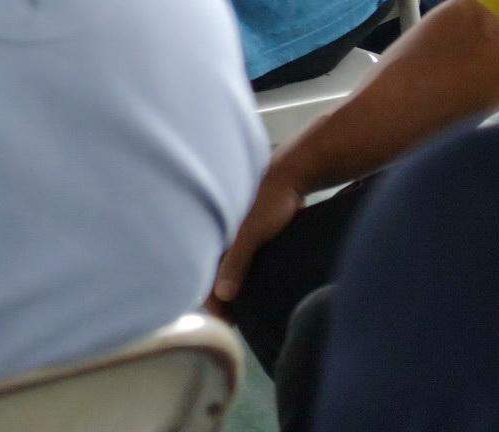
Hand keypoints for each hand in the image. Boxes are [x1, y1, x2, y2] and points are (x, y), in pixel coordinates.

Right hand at [208, 162, 309, 313]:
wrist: (292, 175)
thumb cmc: (269, 201)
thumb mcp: (251, 232)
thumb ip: (236, 261)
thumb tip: (223, 295)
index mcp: (216, 234)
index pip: (206, 273)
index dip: (213, 299)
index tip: (227, 322)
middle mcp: (222, 234)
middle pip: (214, 270)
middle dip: (221, 295)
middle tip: (235, 319)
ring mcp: (237, 232)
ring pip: (230, 264)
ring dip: (234, 284)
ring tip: (245, 306)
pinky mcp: (253, 230)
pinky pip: (244, 257)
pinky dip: (245, 272)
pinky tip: (256, 283)